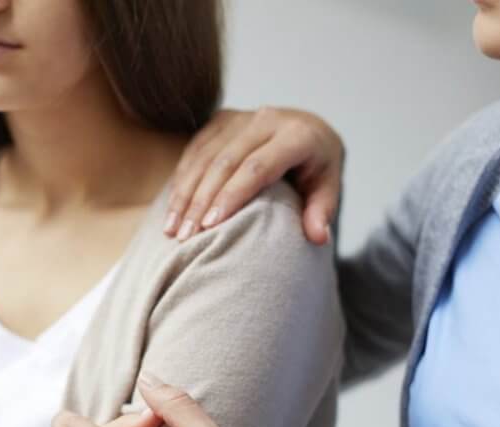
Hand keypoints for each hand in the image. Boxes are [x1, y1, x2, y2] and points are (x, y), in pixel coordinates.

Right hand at [165, 107, 343, 244]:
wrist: (308, 130)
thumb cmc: (317, 169)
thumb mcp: (328, 188)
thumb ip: (322, 211)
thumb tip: (318, 237)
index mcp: (297, 135)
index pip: (257, 167)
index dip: (231, 195)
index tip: (211, 226)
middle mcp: (267, 119)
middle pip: (225, 162)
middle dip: (201, 201)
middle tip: (185, 236)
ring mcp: (241, 116)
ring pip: (204, 156)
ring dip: (184, 194)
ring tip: (172, 229)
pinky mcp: (221, 119)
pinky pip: (195, 149)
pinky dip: (181, 180)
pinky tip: (173, 208)